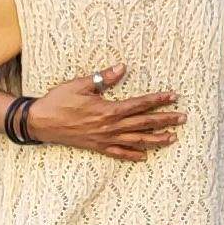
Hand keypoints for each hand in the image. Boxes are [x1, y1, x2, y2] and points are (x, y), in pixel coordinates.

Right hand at [24, 63, 184, 162]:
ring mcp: (105, 139)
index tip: (173, 96)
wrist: (40, 122)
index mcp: (109, 110)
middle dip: (166, 120)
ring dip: (156, 139)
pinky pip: (119, 153)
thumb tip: (122, 68)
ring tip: (173, 138)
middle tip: (183, 118)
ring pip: (137, 140)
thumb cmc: (59, 101)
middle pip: (144, 123)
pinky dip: (133, 155)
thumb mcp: (80, 85)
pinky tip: (145, 156)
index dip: (158, 100)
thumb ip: (103, 78)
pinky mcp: (98, 147)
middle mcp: (110, 127)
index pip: (140, 104)